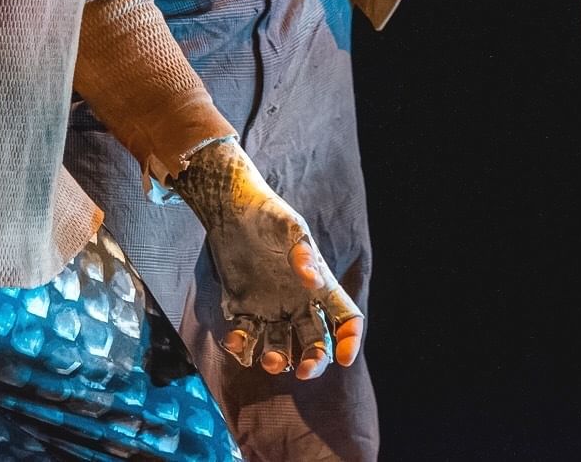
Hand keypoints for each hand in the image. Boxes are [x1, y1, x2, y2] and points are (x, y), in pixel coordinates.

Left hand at [173, 138, 362, 379]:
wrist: (230, 208)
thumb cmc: (267, 213)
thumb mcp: (288, 226)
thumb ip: (302, 251)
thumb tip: (312, 279)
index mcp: (319, 285)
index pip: (345, 318)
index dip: (350, 340)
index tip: (344, 358)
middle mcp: (298, 302)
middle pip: (316, 342)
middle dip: (315, 361)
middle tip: (303, 371)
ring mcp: (270, 308)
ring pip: (282, 347)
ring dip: (279, 360)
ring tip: (269, 359)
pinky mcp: (242, 308)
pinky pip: (246, 337)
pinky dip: (241, 346)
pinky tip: (234, 340)